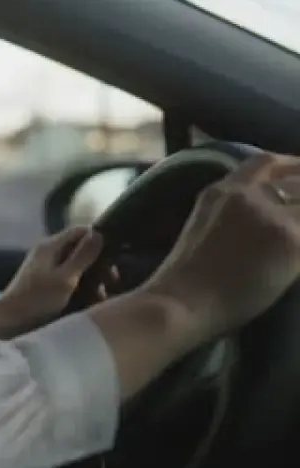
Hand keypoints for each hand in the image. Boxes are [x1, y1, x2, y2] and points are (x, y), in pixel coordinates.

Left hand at [0, 225, 108, 332]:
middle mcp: (48, 253)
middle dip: (98, 263)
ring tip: (103, 296)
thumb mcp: (64, 278)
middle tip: (113, 281)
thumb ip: (82, 256)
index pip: (80, 231)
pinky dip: (82, 287)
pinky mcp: (46, 283)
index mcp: (50, 246)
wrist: (9, 322)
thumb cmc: (36, 300)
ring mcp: (46, 268)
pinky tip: (92, 302)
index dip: (98, 240)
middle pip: (80, 249)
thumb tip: (99, 233)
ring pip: (77, 266)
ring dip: (92, 278)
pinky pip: (70, 279)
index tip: (115, 258)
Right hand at [145, 153, 299, 336]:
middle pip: (297, 182)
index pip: (262, 163)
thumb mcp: (201, 231)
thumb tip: (265, 225)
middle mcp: (247, 195)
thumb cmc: (182, 282)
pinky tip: (299, 262)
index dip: (289, 166)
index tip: (299, 174)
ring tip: (299, 241)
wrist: (180, 304)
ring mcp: (270, 215)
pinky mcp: (291, 240)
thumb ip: (231, 215)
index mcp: (219, 192)